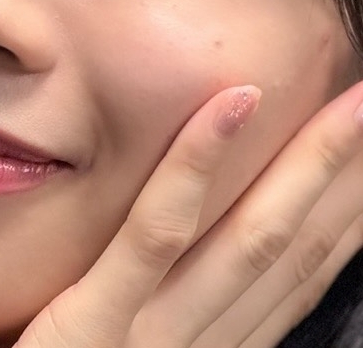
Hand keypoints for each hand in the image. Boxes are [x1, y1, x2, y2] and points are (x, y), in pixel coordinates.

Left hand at [16, 83, 362, 347]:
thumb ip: (131, 309)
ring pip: (249, 242)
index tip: (358, 168)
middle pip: (283, 254)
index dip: (331, 222)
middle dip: (338, 183)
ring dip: (309, 169)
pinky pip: (154, 237)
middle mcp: (188, 347)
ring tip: (352, 104)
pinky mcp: (91, 330)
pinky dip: (196, 168)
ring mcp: (147, 339)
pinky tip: (231, 105)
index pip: (278, 278)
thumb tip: (157, 259)